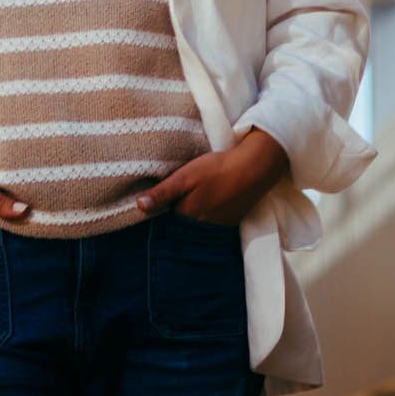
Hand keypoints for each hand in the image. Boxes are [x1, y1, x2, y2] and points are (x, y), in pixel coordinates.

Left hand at [131, 129, 290, 226]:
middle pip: (181, 226)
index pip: (165, 222)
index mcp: (188, 217)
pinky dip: (206, 215)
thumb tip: (138, 206)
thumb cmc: (218, 169)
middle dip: (173, 217)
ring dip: (191, 216)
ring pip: (196, 225)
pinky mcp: (231, 220)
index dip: (158, 213)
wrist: (256, 167)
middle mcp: (202, 227)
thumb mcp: (185, 176)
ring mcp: (219, 225)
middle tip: (170, 201)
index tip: (153, 205)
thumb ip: (163, 193)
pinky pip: (211, 222)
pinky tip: (207, 201)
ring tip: (188, 200)